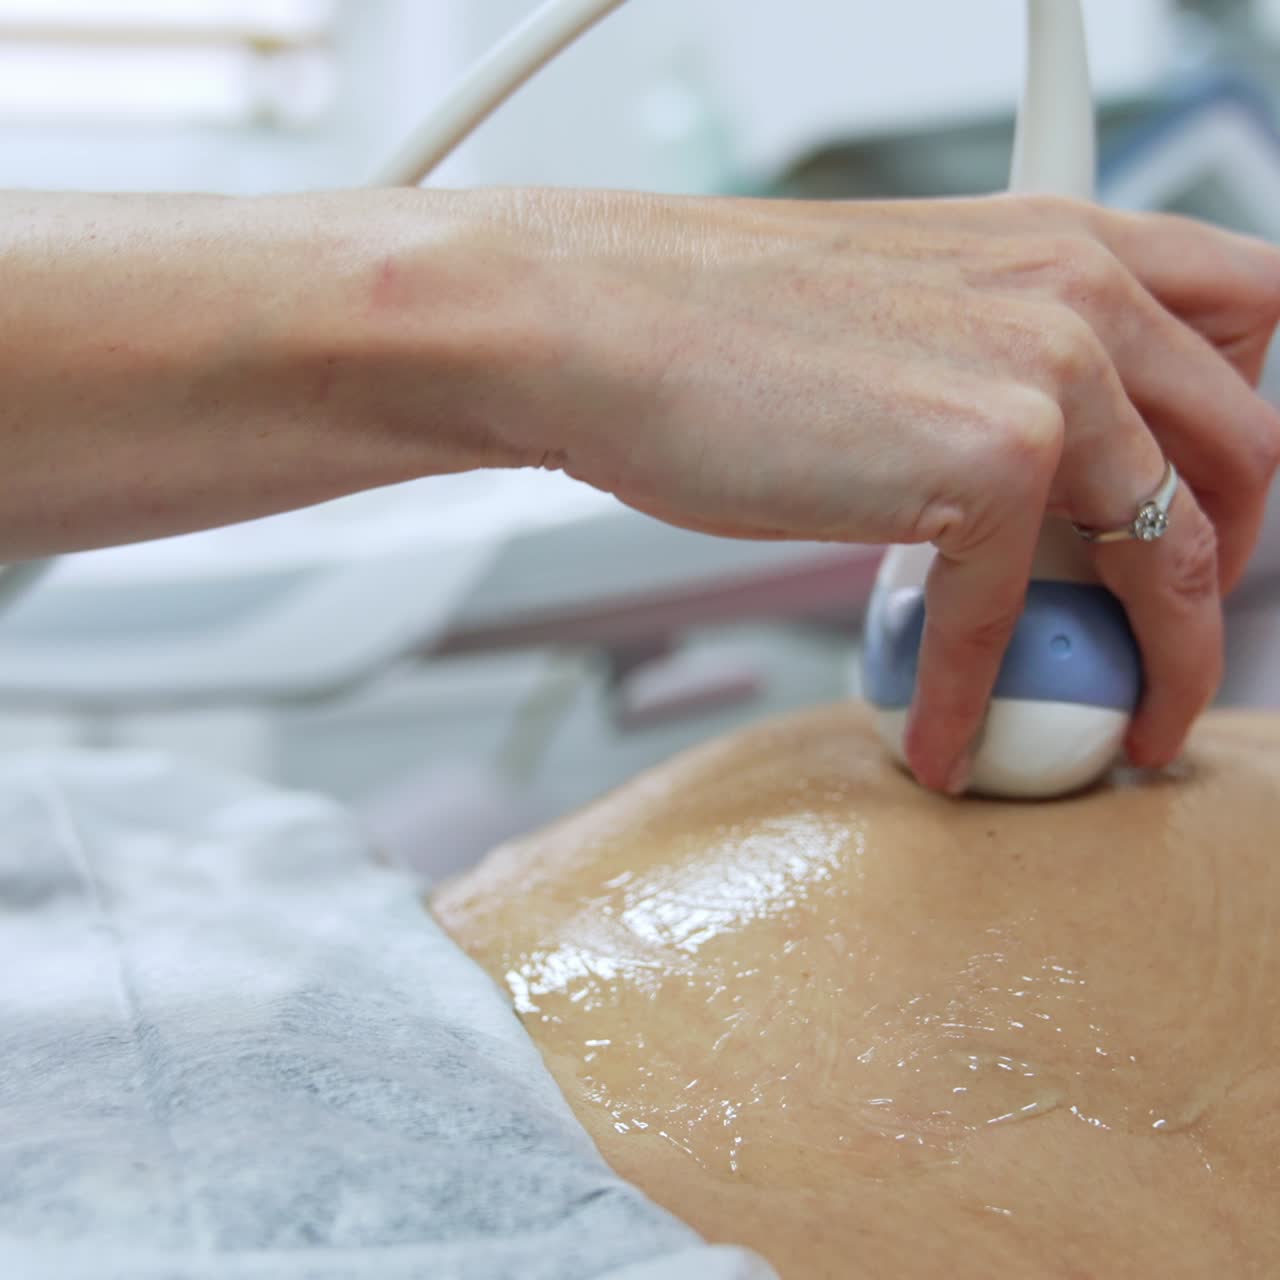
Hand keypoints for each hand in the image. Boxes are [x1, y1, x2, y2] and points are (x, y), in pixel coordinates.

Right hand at [496, 190, 1279, 790]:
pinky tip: (939, 736)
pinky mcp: (979, 465)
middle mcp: (1075, 290)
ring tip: (1120, 725)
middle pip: (1245, 445)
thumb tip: (1022, 484)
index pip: (1246, 318)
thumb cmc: (705, 323)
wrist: (591, 324)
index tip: (1198, 508)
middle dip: (1228, 560)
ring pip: (1173, 550)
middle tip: (1169, 630)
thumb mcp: (902, 309)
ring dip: (1161, 661)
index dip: (1239, 431)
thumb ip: (992, 369)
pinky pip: (1007, 622)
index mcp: (1061, 238)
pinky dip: (972, 698)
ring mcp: (1042, 373)